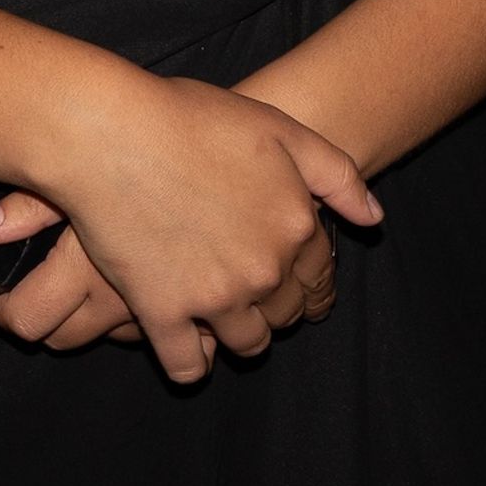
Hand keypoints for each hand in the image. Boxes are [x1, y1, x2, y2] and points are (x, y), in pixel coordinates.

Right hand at [0, 77, 378, 381]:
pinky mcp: (163, 313)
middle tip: (250, 289)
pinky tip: (184, 341)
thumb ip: (336, 175)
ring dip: (240, 333)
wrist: (111, 133)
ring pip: (246, 343)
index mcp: (295, 225)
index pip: (319, 275)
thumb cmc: (191, 118)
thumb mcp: (279, 128)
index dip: (307, 279)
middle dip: (276, 306)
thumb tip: (373, 220)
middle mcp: (264, 270)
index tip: (291, 279)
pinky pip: (187, 367)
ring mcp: (215, 297)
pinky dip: (191, 362)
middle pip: (286, 313)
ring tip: (219, 313)